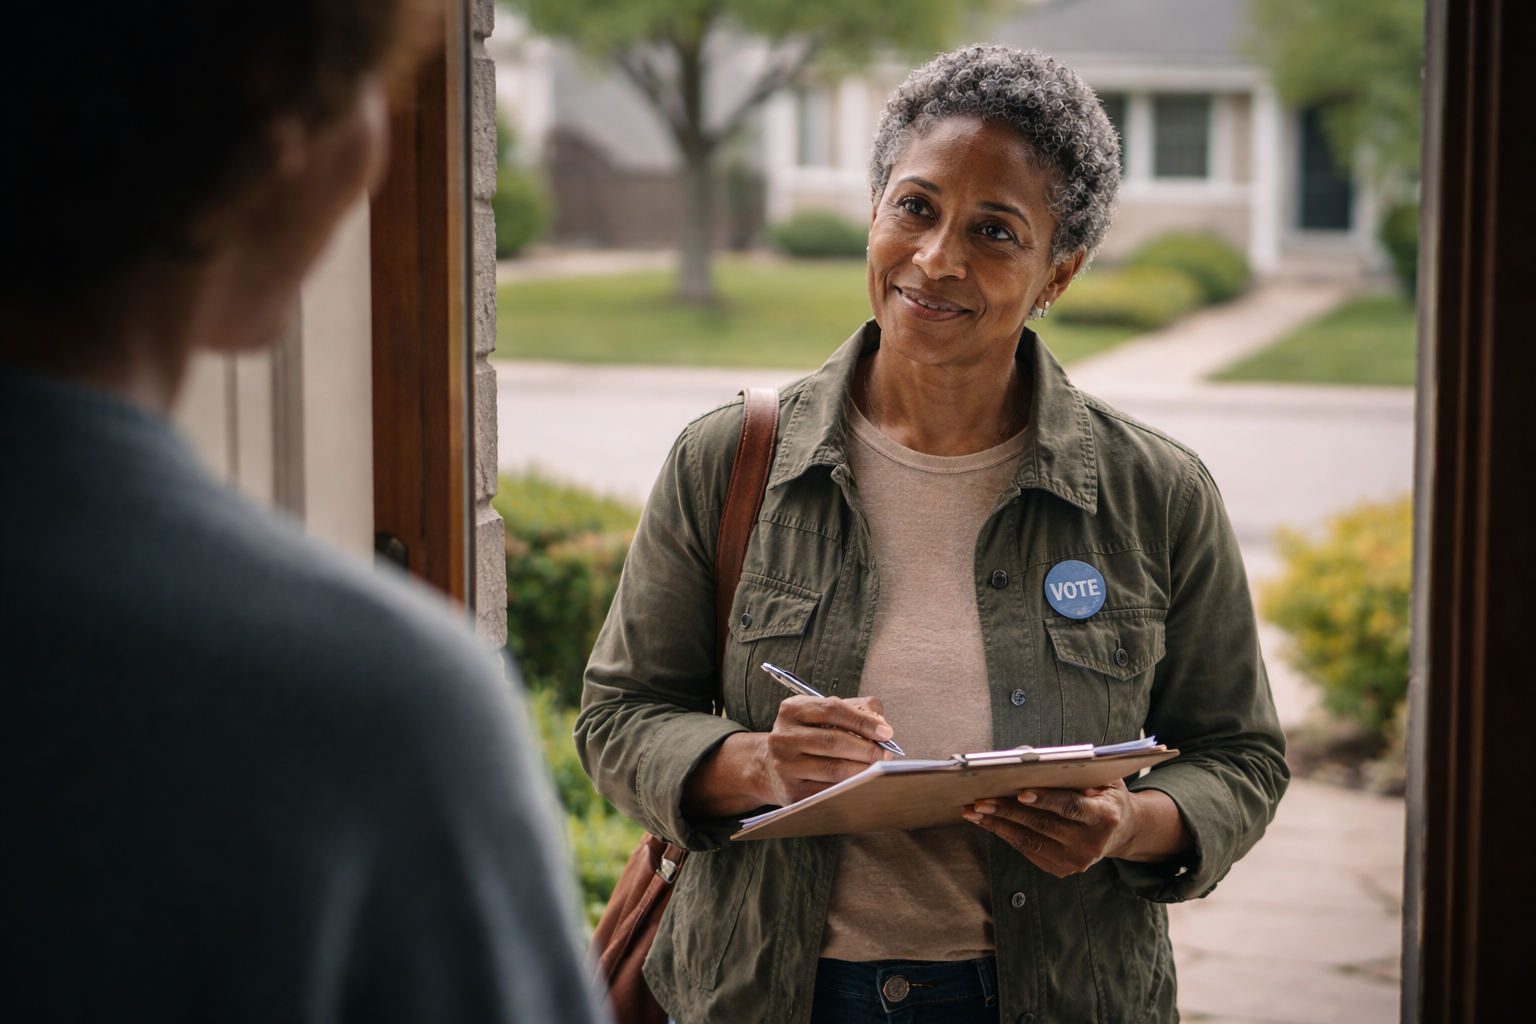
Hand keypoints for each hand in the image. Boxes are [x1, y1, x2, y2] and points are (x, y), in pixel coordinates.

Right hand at [681, 695, 892, 819]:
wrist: (771, 767)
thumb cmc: (807, 736)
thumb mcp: (824, 714)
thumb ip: (857, 709)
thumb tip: (881, 723)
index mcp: (792, 709)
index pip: (832, 709)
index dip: (863, 721)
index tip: (886, 732)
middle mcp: (783, 736)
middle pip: (834, 741)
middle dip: (867, 748)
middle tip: (885, 754)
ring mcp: (784, 765)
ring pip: (833, 768)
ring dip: (862, 769)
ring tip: (878, 768)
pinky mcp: (791, 791)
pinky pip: (828, 790)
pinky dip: (850, 787)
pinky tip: (862, 783)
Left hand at [963, 781, 1189, 877]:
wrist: (1120, 830)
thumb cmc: (1106, 795)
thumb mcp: (1103, 777)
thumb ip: (1077, 769)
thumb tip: (1031, 759)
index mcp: (1104, 817)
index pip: (1072, 808)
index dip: (1047, 800)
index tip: (1021, 793)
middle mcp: (1091, 843)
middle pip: (1044, 825)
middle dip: (1009, 811)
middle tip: (982, 800)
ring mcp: (1076, 860)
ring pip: (1030, 840)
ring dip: (999, 824)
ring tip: (975, 811)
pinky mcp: (1061, 869)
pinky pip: (1028, 849)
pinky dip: (1005, 834)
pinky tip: (987, 822)